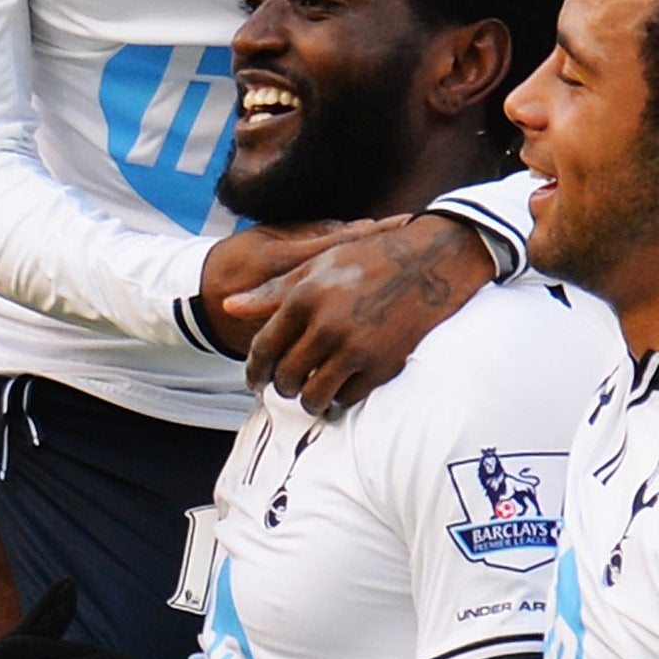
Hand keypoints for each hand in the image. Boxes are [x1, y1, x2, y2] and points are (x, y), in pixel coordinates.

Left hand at [231, 214, 496, 411]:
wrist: (430, 262)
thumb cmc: (368, 259)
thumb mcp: (316, 266)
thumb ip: (272, 292)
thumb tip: (228, 307)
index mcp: (304, 297)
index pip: (264, 348)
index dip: (253, 371)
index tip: (253, 382)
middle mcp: (326, 325)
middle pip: (285, 376)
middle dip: (280, 387)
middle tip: (285, 387)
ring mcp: (355, 348)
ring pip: (313, 396)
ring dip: (307, 400)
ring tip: (309, 393)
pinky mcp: (382, 365)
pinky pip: (347, 397)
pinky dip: (339, 397)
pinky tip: (339, 385)